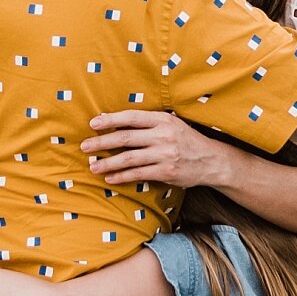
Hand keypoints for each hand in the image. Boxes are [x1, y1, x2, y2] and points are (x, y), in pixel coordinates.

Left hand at [82, 111, 222, 187]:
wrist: (211, 160)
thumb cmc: (186, 140)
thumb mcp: (171, 124)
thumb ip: (148, 123)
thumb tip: (116, 121)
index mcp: (163, 120)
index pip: (131, 117)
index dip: (111, 120)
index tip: (93, 123)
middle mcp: (163, 135)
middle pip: (126, 138)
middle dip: (102, 142)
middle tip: (84, 146)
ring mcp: (165, 154)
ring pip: (129, 158)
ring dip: (108, 163)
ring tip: (93, 166)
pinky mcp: (166, 171)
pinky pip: (138, 174)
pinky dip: (122, 176)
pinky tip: (110, 178)